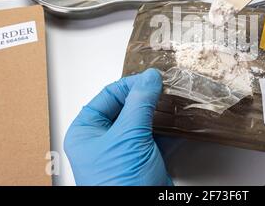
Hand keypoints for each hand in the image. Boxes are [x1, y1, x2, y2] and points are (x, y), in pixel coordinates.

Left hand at [64, 69, 171, 185]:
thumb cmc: (120, 186)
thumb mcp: (128, 138)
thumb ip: (139, 104)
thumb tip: (148, 78)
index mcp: (87, 132)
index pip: (108, 95)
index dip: (130, 84)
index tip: (151, 78)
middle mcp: (103, 139)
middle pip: (126, 106)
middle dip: (146, 97)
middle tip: (164, 87)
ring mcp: (123, 149)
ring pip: (142, 120)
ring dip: (158, 110)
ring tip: (172, 99)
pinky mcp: (142, 158)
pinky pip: (154, 135)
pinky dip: (167, 127)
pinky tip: (177, 120)